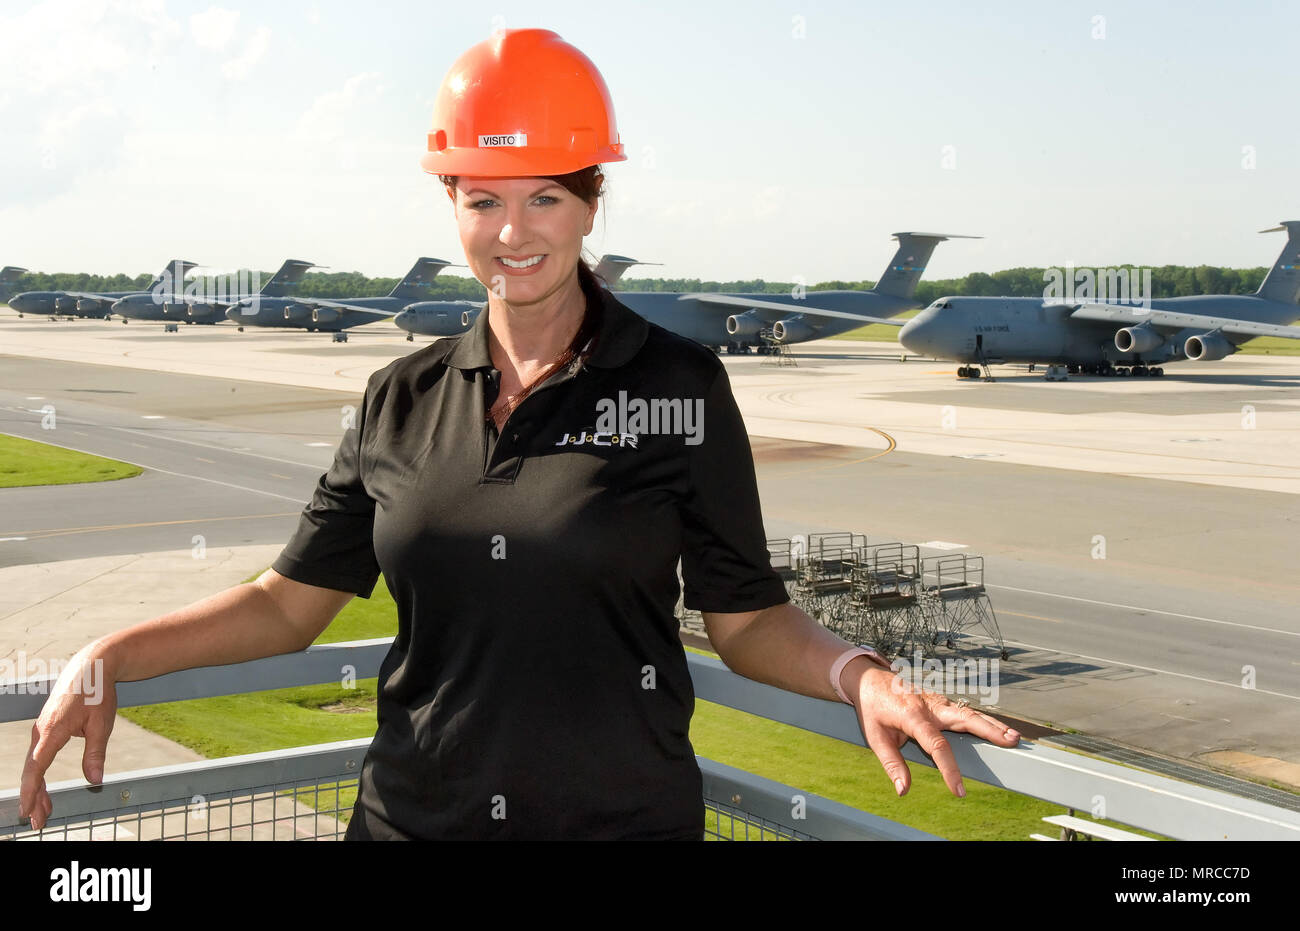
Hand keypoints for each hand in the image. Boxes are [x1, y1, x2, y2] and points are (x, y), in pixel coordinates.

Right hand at [19, 646, 117, 831]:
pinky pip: (38, 758)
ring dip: (36, 791)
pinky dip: (39, 777)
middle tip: (37, 823)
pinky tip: (44, 792)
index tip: (28, 810)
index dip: (31, 790)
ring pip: (34, 766)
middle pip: (32, 771)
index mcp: (53, 730)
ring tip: (43, 814)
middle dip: (32, 798)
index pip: (36, 766)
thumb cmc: (97, 693)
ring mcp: (41, 730)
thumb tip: (96, 780)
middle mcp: (41, 731)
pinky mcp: (46, 730)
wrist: (90, 668)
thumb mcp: (102, 723)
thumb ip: (96, 753)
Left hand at [842, 657, 1019, 797]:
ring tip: (1015, 738)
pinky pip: (965, 711)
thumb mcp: (875, 737)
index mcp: (913, 715)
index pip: (937, 745)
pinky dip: (983, 720)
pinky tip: (999, 729)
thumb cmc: (872, 708)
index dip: (949, 769)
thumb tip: (903, 790)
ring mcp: (938, 701)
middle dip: (989, 730)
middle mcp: (930, 706)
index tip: (958, 790)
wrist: (869, 679)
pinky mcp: (941, 702)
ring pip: (969, 713)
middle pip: (965, 718)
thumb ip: (891, 764)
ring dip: (993, 724)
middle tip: (1011, 742)